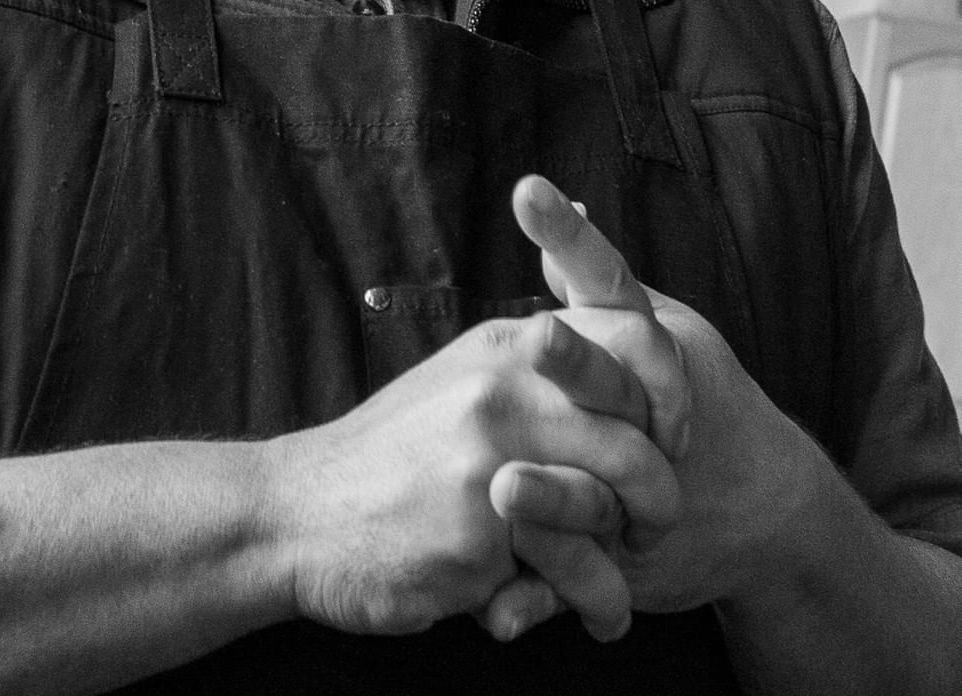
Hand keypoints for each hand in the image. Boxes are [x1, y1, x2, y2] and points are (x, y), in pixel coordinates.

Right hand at [261, 301, 678, 643]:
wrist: (296, 514)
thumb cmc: (391, 457)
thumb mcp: (458, 383)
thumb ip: (531, 370)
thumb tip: (617, 347)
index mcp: (504, 348)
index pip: (633, 347)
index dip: (669, 399)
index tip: (667, 443)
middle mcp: (502, 392)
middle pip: (639, 439)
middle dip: (662, 497)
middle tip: (651, 530)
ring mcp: (490, 462)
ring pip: (615, 511)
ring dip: (629, 561)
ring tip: (618, 583)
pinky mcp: (480, 536)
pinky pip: (578, 576)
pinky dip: (598, 606)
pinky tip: (590, 617)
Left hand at [486, 175, 810, 627]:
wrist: (766, 511)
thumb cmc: (692, 397)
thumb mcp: (652, 330)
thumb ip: (595, 280)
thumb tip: (553, 199)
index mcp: (654, 344)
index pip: (608, 278)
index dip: (571, 235)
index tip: (529, 190)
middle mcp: (656, 408)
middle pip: (620, 378)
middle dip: (579, 362)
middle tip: (538, 341)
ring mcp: (652, 486)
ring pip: (606, 487)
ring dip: (559, 492)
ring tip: (507, 488)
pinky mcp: (636, 557)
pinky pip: (589, 579)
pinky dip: (547, 597)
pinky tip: (501, 617)